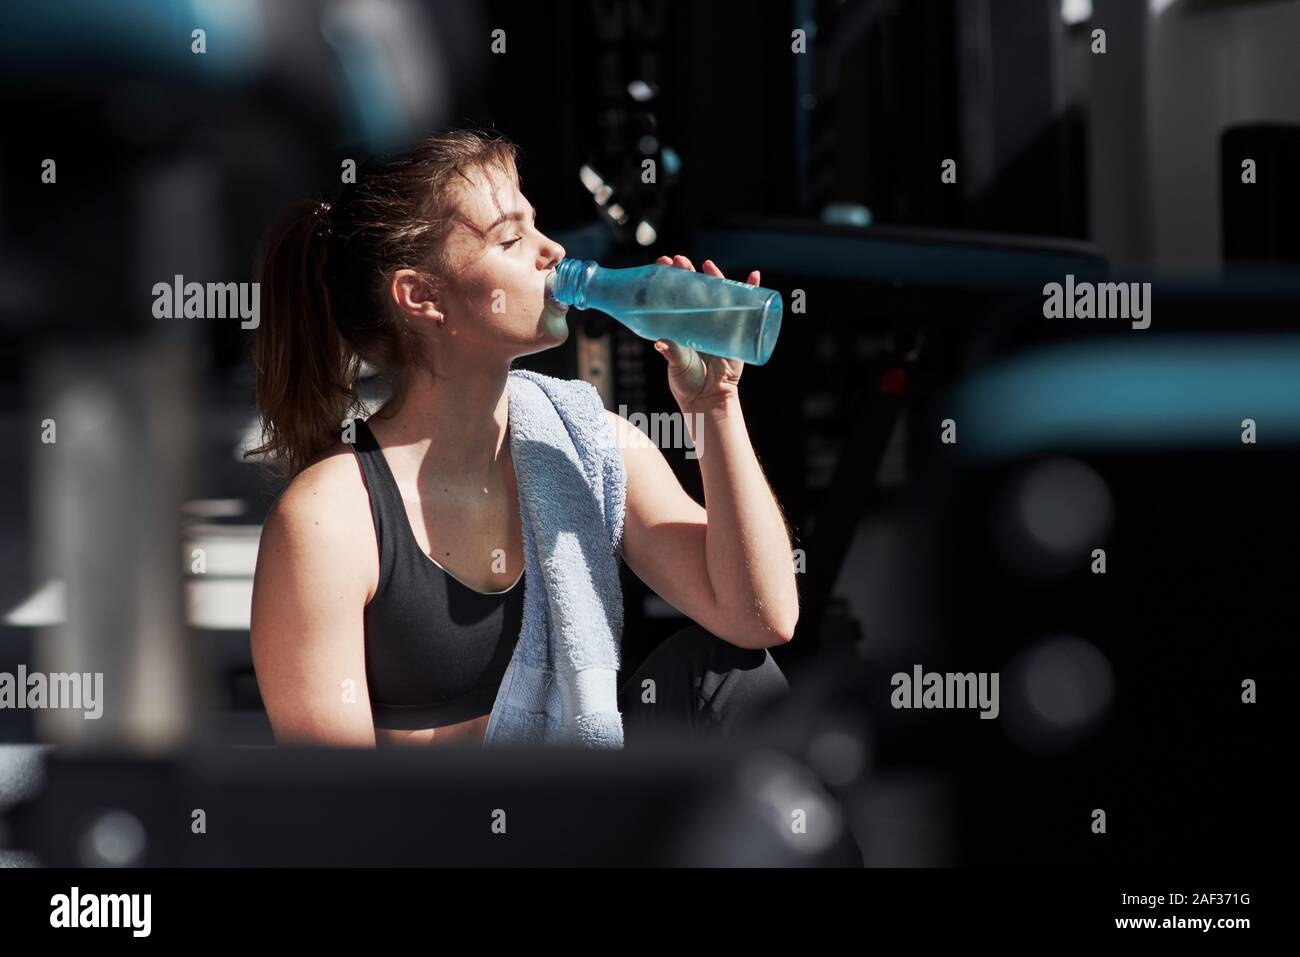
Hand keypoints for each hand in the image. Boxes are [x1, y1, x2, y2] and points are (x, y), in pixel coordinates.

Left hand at [652, 255, 759, 411]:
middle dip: (688, 272)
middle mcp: (699, 320)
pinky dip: (752, 291)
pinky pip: (746, 309)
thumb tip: (661, 344)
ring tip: (708, 264)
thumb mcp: (677, 364)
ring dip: (716, 276)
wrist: (708, 399)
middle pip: (695, 290)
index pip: (674, 294)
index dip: (669, 278)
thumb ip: (672, 352)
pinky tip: (753, 276)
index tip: (662, 263)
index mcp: (681, 324)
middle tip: (680, 260)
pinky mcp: (736, 332)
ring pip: (719, 295)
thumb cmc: (687, 382)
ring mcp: (718, 324)